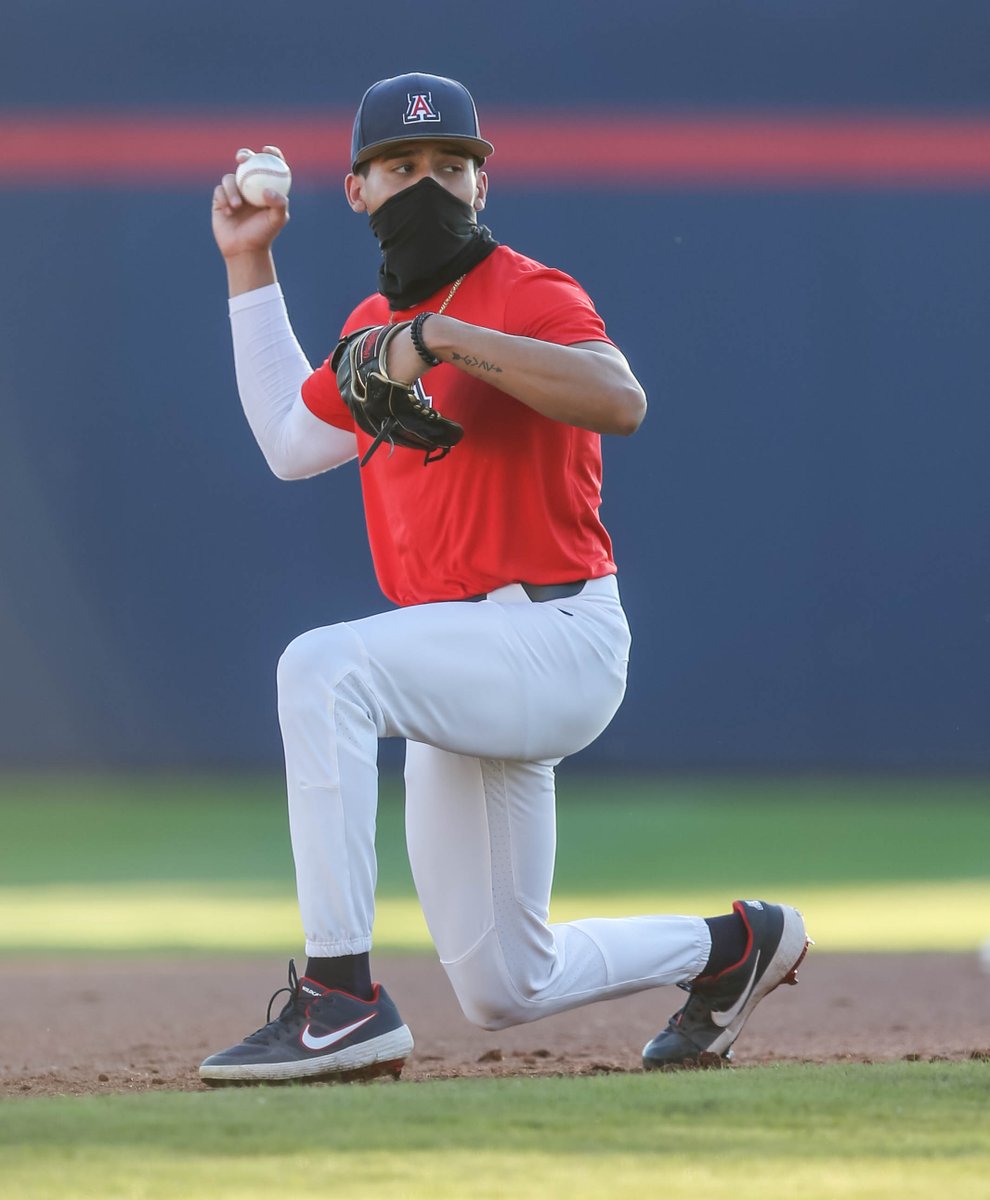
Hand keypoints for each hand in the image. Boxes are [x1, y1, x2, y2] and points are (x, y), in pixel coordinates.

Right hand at [212, 145, 289, 260]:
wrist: (244, 249)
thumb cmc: (263, 235)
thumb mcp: (277, 220)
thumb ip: (279, 204)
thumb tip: (268, 190)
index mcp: (267, 187)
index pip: (270, 165)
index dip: (270, 154)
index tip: (267, 151)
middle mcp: (251, 186)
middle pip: (247, 163)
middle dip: (244, 155)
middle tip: (243, 158)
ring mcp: (235, 191)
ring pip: (230, 178)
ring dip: (233, 188)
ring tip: (237, 206)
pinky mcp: (220, 198)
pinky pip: (220, 190)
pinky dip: (225, 198)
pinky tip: (229, 212)